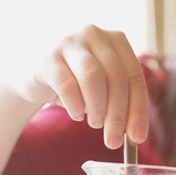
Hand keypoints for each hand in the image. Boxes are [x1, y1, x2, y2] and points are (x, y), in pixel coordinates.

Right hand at [15, 24, 148, 148]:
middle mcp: (95, 34)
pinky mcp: (48, 56)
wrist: (37, 78)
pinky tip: (76, 115)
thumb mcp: (105, 90)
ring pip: (93, 77)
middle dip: (117, 114)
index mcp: (117, 40)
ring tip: (94, 123)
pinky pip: (66, 85)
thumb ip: (122, 105)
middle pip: (116, 78)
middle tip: (113, 140)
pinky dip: (75, 106)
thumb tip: (136, 136)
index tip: (136, 138)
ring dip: (97, 108)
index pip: (135, 77)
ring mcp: (70, 42)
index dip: (138, 110)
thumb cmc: (78, 84)